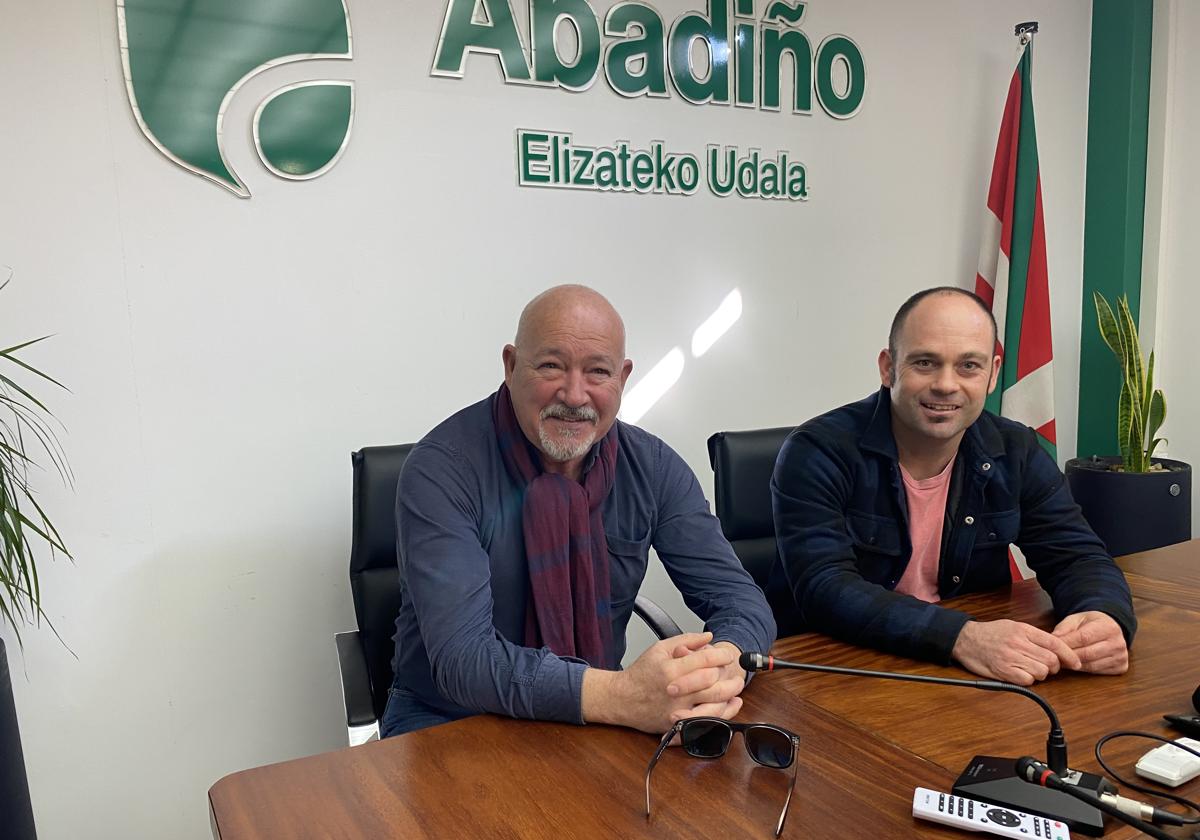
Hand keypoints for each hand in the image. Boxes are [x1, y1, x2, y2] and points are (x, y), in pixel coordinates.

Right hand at [580, 632, 743, 732]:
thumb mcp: (659, 649)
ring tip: (735, 689)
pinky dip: (720, 715)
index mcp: (670, 669)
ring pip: (713, 705)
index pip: (705, 660)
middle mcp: (676, 691)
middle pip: (713, 683)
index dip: (721, 655)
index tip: (728, 654)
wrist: (621, 699)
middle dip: (730, 677)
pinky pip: (705, 723)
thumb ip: (685, 641)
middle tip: (736, 673)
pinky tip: (727, 706)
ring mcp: (677, 710)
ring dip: (730, 696)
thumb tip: (708, 637)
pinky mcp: (678, 725)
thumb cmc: (640, 673)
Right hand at [951, 619, 1082, 685]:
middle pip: (1051, 660)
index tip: (1076, 663)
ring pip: (1041, 672)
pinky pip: (1027, 681)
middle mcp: (1018, 643)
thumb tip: (1057, 649)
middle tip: (1045, 666)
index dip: (1069, 655)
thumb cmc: (990, 633)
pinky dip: (1028, 680)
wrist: (965, 639)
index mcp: (1023, 630)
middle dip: (1053, 666)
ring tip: (1030, 668)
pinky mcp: (1003, 671)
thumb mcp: (1014, 626)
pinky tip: (1021, 674)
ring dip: (1040, 673)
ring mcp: (1011, 658)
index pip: (1055, 643)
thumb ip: (1035, 636)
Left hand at [1051, 611, 1128, 674]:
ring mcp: (1121, 657)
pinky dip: (1083, 670)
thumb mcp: (1076, 619)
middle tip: (1053, 658)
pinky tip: (1074, 665)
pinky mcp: (1121, 668)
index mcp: (1108, 627)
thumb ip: (1064, 628)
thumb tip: (1053, 639)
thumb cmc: (1090, 623)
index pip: (1083, 638)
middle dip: (1068, 657)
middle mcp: (1118, 643)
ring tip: (1061, 662)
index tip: (1052, 648)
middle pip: (1087, 654)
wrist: (1110, 628)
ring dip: (1074, 665)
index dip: (1066, 644)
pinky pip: (1097, 672)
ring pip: (1091, 666)